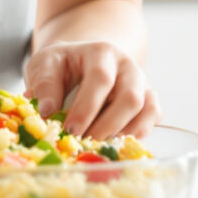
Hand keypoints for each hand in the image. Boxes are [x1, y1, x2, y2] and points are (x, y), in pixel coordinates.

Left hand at [25, 40, 158, 140]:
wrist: (81, 60)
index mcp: (101, 52)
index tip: (70, 130)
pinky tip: (115, 142)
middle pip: (130, 97)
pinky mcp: (147, 98)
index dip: (86, 108)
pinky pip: (153, 116)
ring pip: (146, 108)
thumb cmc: (62, 65)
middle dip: (107, 125)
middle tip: (84, 142)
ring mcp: (141, 82)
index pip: (100, 79)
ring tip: (98, 144)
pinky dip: (138, 132)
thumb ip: (44, 83)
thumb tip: (47, 110)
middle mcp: (126, 66)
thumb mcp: (45, 65)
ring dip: (123, 132)